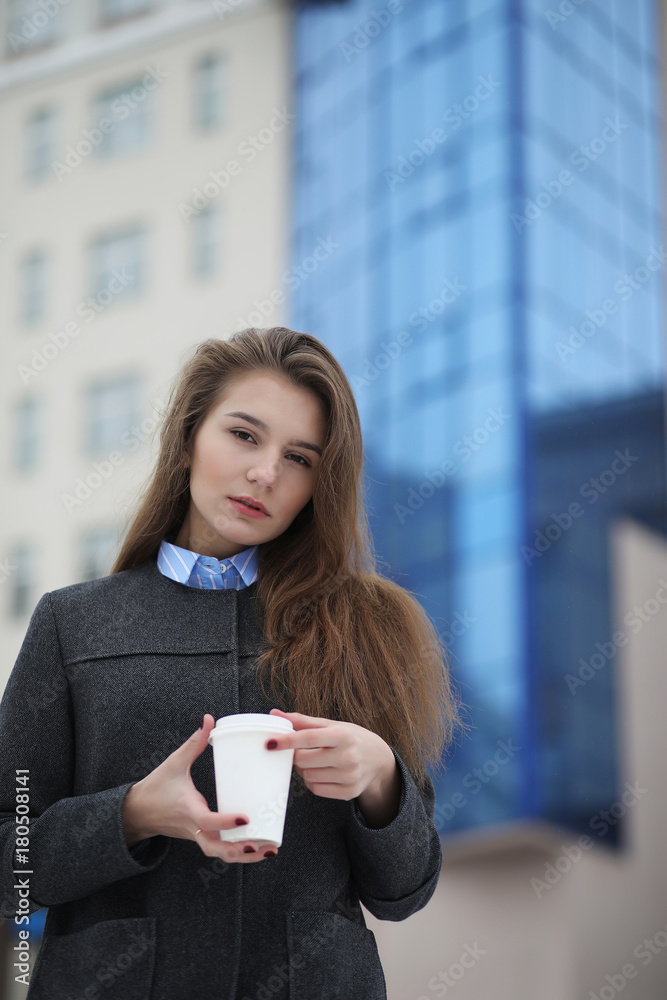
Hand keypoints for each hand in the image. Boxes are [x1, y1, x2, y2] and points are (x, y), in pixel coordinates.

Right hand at [122, 714, 277, 862]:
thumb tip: (209, 719)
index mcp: (187, 810)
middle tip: (264, 846)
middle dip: (240, 851)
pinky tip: (259, 846)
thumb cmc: (156, 787)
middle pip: (217, 849)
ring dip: (244, 856)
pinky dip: (238, 851)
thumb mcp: (173, 763)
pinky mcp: (200, 837)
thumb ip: (193, 743)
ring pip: (220, 854)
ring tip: (269, 851)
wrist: (137, 812)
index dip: (225, 822)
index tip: (245, 818)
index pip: (207, 821)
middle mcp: (193, 828)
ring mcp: (197, 836)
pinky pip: (220, 849)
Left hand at [266, 708, 395, 801]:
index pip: (309, 738)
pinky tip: (321, 773)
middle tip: (300, 751)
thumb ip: (302, 721)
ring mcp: (349, 776)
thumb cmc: (350, 738)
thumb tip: (275, 713)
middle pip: (304, 761)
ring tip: (314, 761)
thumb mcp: (331, 725)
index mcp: (343, 735)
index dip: (287, 740)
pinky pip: (316, 790)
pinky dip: (312, 782)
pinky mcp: (349, 792)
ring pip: (308, 777)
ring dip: (304, 770)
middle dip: (296, 756)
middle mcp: (348, 756)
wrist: (379, 760)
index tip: (269, 742)